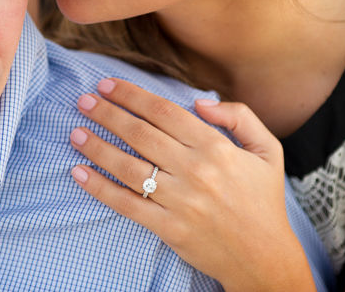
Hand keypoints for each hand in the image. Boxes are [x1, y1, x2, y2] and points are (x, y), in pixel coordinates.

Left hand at [70, 78, 315, 291]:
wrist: (264, 257)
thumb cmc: (263, 200)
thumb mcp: (268, 150)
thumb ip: (239, 117)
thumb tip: (200, 103)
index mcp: (216, 147)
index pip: (163, 111)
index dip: (131, 95)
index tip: (107, 85)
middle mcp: (195, 171)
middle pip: (140, 133)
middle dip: (107, 113)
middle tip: (83, 101)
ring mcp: (180, 201)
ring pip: (127, 166)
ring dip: (97, 147)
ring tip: (75, 133)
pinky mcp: (168, 228)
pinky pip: (126, 204)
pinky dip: (99, 189)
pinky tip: (79, 173)